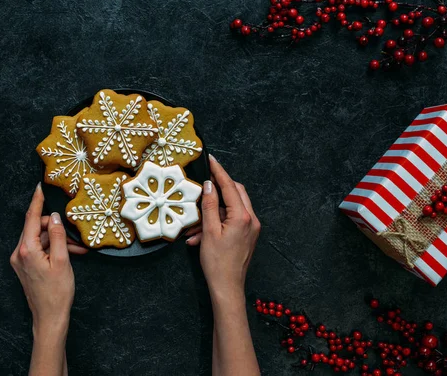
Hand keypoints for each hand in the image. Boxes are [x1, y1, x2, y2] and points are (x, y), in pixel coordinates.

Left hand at [10, 183, 87, 331]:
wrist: (49, 317)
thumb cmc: (57, 292)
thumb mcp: (62, 260)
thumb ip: (57, 235)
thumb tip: (54, 217)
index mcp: (27, 249)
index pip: (31, 218)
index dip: (37, 201)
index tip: (39, 187)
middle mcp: (19, 253)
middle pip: (36, 228)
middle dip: (55, 228)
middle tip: (74, 236)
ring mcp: (21, 260)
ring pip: (40, 239)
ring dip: (57, 240)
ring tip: (76, 249)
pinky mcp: (25, 266)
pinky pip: (39, 249)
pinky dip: (53, 248)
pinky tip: (68, 254)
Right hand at [186, 155, 260, 298]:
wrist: (227, 287)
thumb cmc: (217, 263)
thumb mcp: (208, 232)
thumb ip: (209, 206)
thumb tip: (208, 186)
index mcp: (242, 217)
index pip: (230, 186)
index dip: (219, 172)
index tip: (211, 159)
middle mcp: (251, 219)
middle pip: (236, 192)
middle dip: (218, 187)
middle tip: (203, 183)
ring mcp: (251, 228)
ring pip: (232, 207)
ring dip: (214, 211)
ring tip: (195, 224)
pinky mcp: (248, 235)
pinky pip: (232, 219)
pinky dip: (217, 221)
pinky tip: (200, 235)